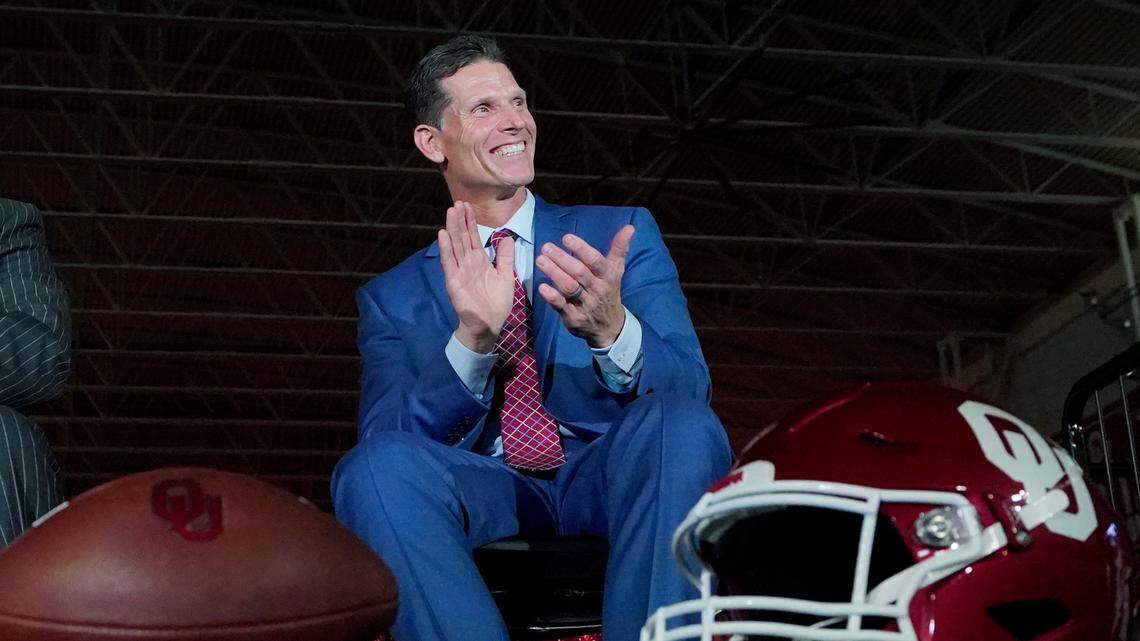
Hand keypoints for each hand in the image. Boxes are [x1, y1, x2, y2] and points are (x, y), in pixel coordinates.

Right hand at [438, 201, 514, 352]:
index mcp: (479, 261)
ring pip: (455, 245)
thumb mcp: (506, 275)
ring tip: (450, 212)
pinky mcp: (454, 281)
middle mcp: (467, 263)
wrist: (489, 324)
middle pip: (462, 237)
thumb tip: (507, 237)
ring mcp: (459, 271)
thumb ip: (505, 257)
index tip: (468, 206)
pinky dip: (446, 249)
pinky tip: (443, 235)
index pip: (473, 237)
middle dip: (460, 220)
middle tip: (458, 202)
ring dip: (452, 228)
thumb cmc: (497, 302)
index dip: (470, 222)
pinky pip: (449, 262)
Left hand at [536, 225, 634, 347]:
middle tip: (546, 248)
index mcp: (607, 276)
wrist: (610, 327)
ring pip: (569, 287)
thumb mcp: (616, 271)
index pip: (595, 261)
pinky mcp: (573, 317)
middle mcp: (597, 290)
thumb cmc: (608, 292)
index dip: (581, 249)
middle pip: (579, 273)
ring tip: (540, 260)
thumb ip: (619, 249)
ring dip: (554, 273)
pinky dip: (552, 297)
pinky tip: (542, 286)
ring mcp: (585, 305)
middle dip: (562, 259)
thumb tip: (629, 227)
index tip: (566, 238)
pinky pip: (561, 306)